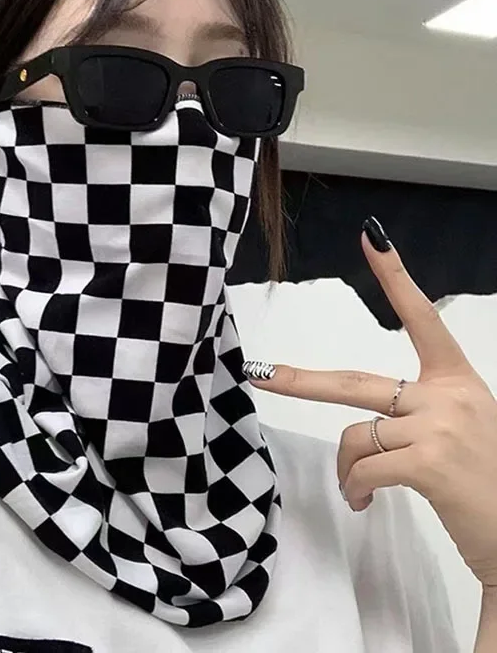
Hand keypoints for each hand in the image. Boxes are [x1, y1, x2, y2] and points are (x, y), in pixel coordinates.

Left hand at [243, 218, 496, 589]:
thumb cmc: (489, 484)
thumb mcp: (462, 433)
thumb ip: (420, 415)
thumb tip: (369, 430)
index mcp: (458, 381)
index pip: (423, 318)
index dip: (395, 276)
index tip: (372, 238)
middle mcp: (447, 396)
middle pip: (355, 383)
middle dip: (302, 382)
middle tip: (264, 374)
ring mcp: (438, 427)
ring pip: (354, 437)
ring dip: (347, 468)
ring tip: (361, 488)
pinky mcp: (428, 462)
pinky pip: (363, 468)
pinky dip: (355, 488)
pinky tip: (365, 501)